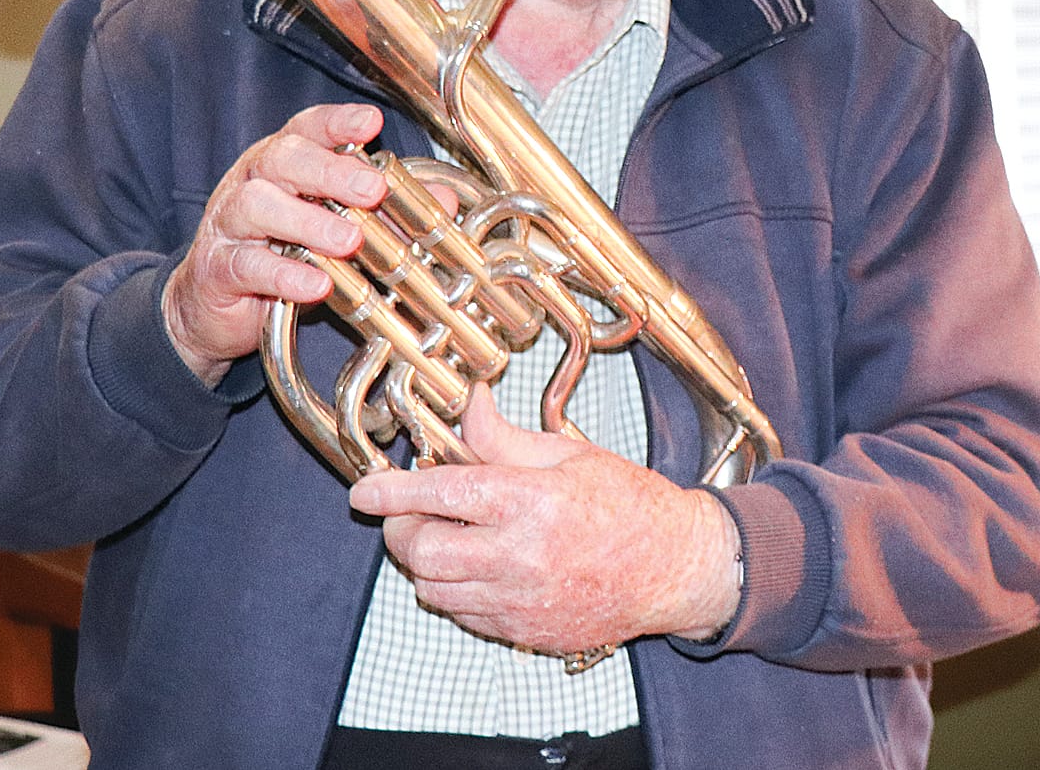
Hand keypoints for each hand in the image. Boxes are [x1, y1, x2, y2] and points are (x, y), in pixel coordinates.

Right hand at [162, 103, 388, 385]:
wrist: (215, 309)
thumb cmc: (283, 253)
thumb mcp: (339, 226)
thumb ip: (389, 212)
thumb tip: (446, 200)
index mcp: (284, 162)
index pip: (307, 128)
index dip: (338, 122)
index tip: (371, 122)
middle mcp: (252, 182)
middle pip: (283, 159)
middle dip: (330, 171)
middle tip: (372, 189)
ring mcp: (229, 223)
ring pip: (258, 206)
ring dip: (308, 222)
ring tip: (349, 241)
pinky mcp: (218, 268)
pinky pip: (248, 264)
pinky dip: (284, 274)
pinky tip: (316, 284)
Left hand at [348, 384, 742, 654]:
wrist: (674, 568)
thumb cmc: (630, 506)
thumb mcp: (568, 454)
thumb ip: (504, 437)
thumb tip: (468, 406)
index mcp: (528, 501)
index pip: (438, 494)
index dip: (390, 491)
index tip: (364, 490)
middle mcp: (518, 555)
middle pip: (422, 549)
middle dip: (400, 528)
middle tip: (407, 512)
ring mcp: (519, 601)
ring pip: (433, 588)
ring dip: (424, 562)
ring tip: (442, 538)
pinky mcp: (524, 633)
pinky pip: (463, 616)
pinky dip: (452, 592)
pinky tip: (473, 568)